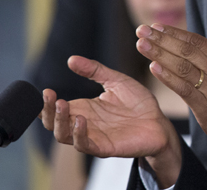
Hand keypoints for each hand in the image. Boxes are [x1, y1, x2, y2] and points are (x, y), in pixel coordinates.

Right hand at [40, 56, 180, 184]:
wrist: (159, 121)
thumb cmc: (138, 103)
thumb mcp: (116, 81)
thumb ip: (95, 71)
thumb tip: (71, 59)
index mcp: (84, 108)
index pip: (56, 108)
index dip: (46, 102)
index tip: (46, 90)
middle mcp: (84, 123)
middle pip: (54, 123)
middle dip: (47, 111)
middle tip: (50, 96)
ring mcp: (93, 136)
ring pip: (64, 136)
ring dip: (59, 122)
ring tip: (63, 105)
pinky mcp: (105, 147)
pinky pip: (85, 146)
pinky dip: (78, 135)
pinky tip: (81, 120)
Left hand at [136, 17, 206, 165]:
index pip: (197, 41)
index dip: (175, 32)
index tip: (155, 26)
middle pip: (187, 51)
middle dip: (162, 39)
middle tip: (142, 30)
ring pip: (183, 67)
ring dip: (160, 54)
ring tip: (142, 45)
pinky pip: (184, 89)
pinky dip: (168, 77)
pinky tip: (153, 68)